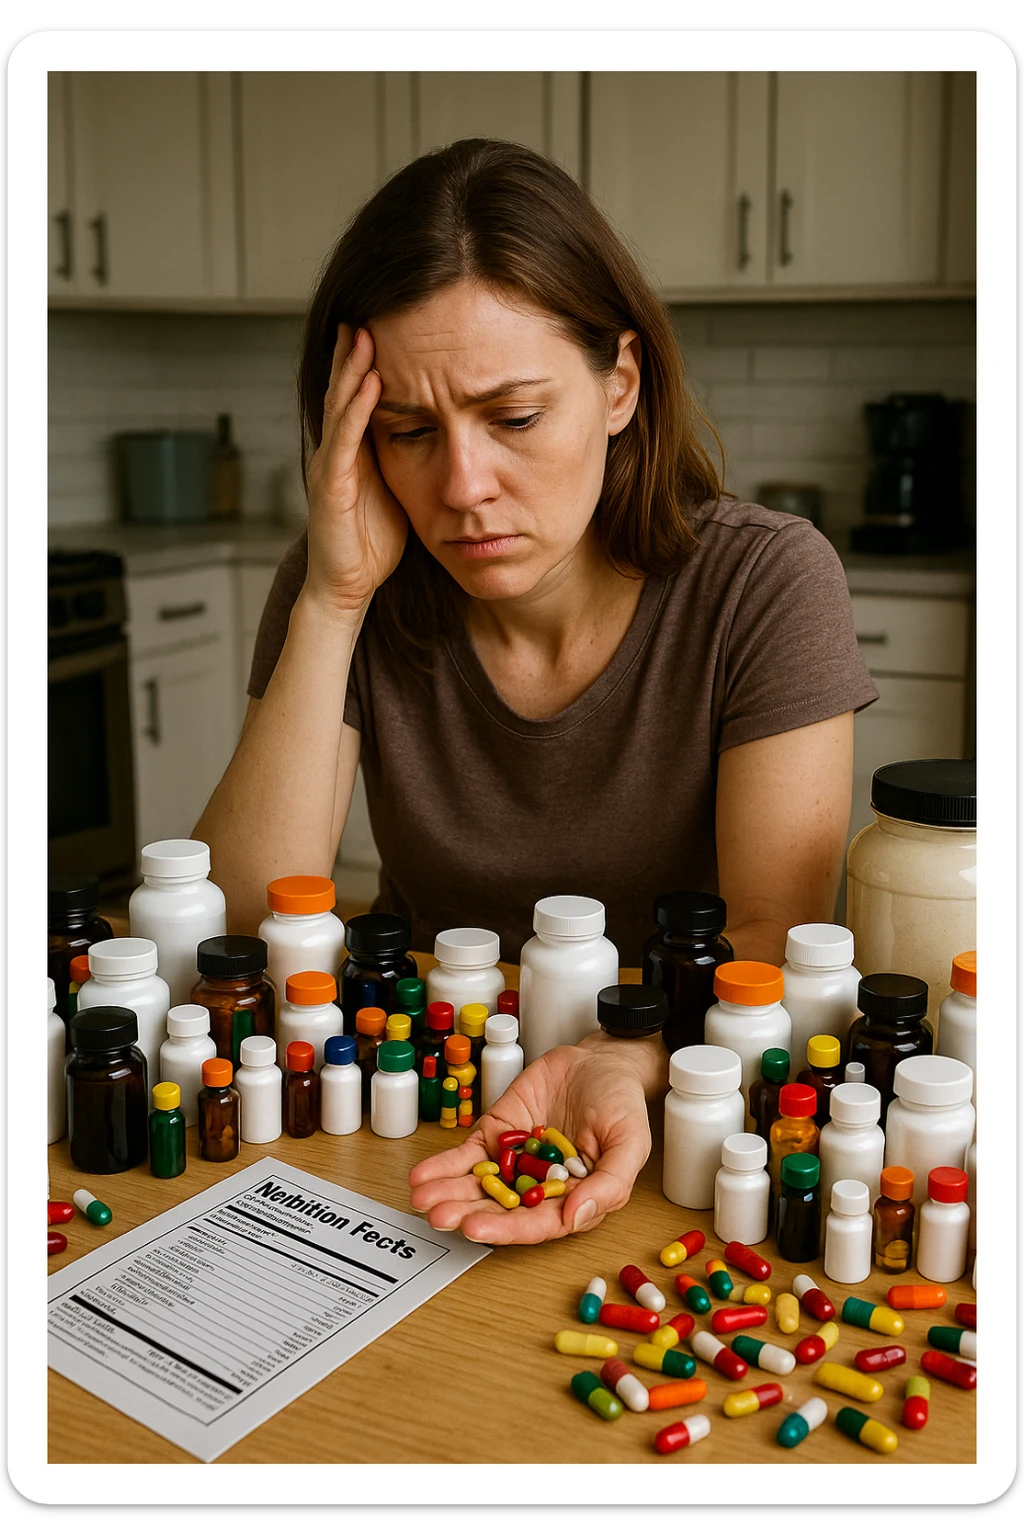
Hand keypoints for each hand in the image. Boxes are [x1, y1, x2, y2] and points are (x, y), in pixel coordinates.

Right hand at [303, 324, 408, 615]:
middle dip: (354, 350)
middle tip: (368, 308)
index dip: (367, 360)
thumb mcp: (400, 488)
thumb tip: (442, 434)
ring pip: (341, 405)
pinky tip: (370, 382)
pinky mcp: (331, 486)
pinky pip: (344, 440)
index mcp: (354, 449)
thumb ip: (410, 458)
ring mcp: (330, 465)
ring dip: (352, 367)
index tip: (386, 323)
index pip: (360, 394)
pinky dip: (357, 409)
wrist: (347, 586)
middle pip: (345, 389)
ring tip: (364, 331)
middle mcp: (337, 450)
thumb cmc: (374, 541)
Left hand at [408, 1039, 653, 1244]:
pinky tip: (422, 1177)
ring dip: (449, 1194)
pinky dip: (443, 1166)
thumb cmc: (621, 1103)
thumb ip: (610, 1182)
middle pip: (500, 1209)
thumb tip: (578, 1215)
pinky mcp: (496, 1137)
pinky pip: (467, 1156)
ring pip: (477, 1186)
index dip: (507, 1228)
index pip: (538, 1223)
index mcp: (574, 1198)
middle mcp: (540, 1187)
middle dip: (467, 1214)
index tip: (477, 1229)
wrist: (600, 1060)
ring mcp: (514, 1162)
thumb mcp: (630, 1141)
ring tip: (423, 1200)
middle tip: (440, 1215)